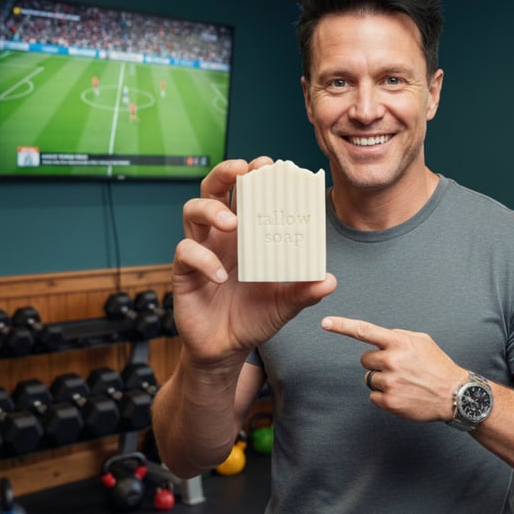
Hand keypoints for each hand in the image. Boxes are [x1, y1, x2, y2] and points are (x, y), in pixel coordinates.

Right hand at [172, 157, 336, 368]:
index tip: (269, 165)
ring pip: (192, 212)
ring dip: (211, 210)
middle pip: (213, 190)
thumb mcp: (285, 305)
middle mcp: (221, 237)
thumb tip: (329, 280)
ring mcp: (201, 251)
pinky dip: (203, 259)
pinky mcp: (184, 272)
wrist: (227, 349)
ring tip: (232, 223)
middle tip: (243, 170)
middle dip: (225, 173)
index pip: (247, 195)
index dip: (255, 176)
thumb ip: (304, 292)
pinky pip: (186, 253)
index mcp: (247, 236)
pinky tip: (220, 275)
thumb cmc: (254, 318)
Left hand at [321, 316, 461, 421]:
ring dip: (382, 380)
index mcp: (399, 342)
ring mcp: (390, 382)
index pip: (364, 331)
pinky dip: (384, 396)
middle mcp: (392, 360)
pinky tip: (402, 394)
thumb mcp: (421, 341)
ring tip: (403, 382)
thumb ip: (398, 336)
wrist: (455, 394)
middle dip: (377, 363)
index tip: (325, 323)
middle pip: (365, 359)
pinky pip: (373, 396)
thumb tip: (379, 338)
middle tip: (399, 369)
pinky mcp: (389, 402)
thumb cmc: (437, 366)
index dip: (342, 326)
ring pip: (369, 378)